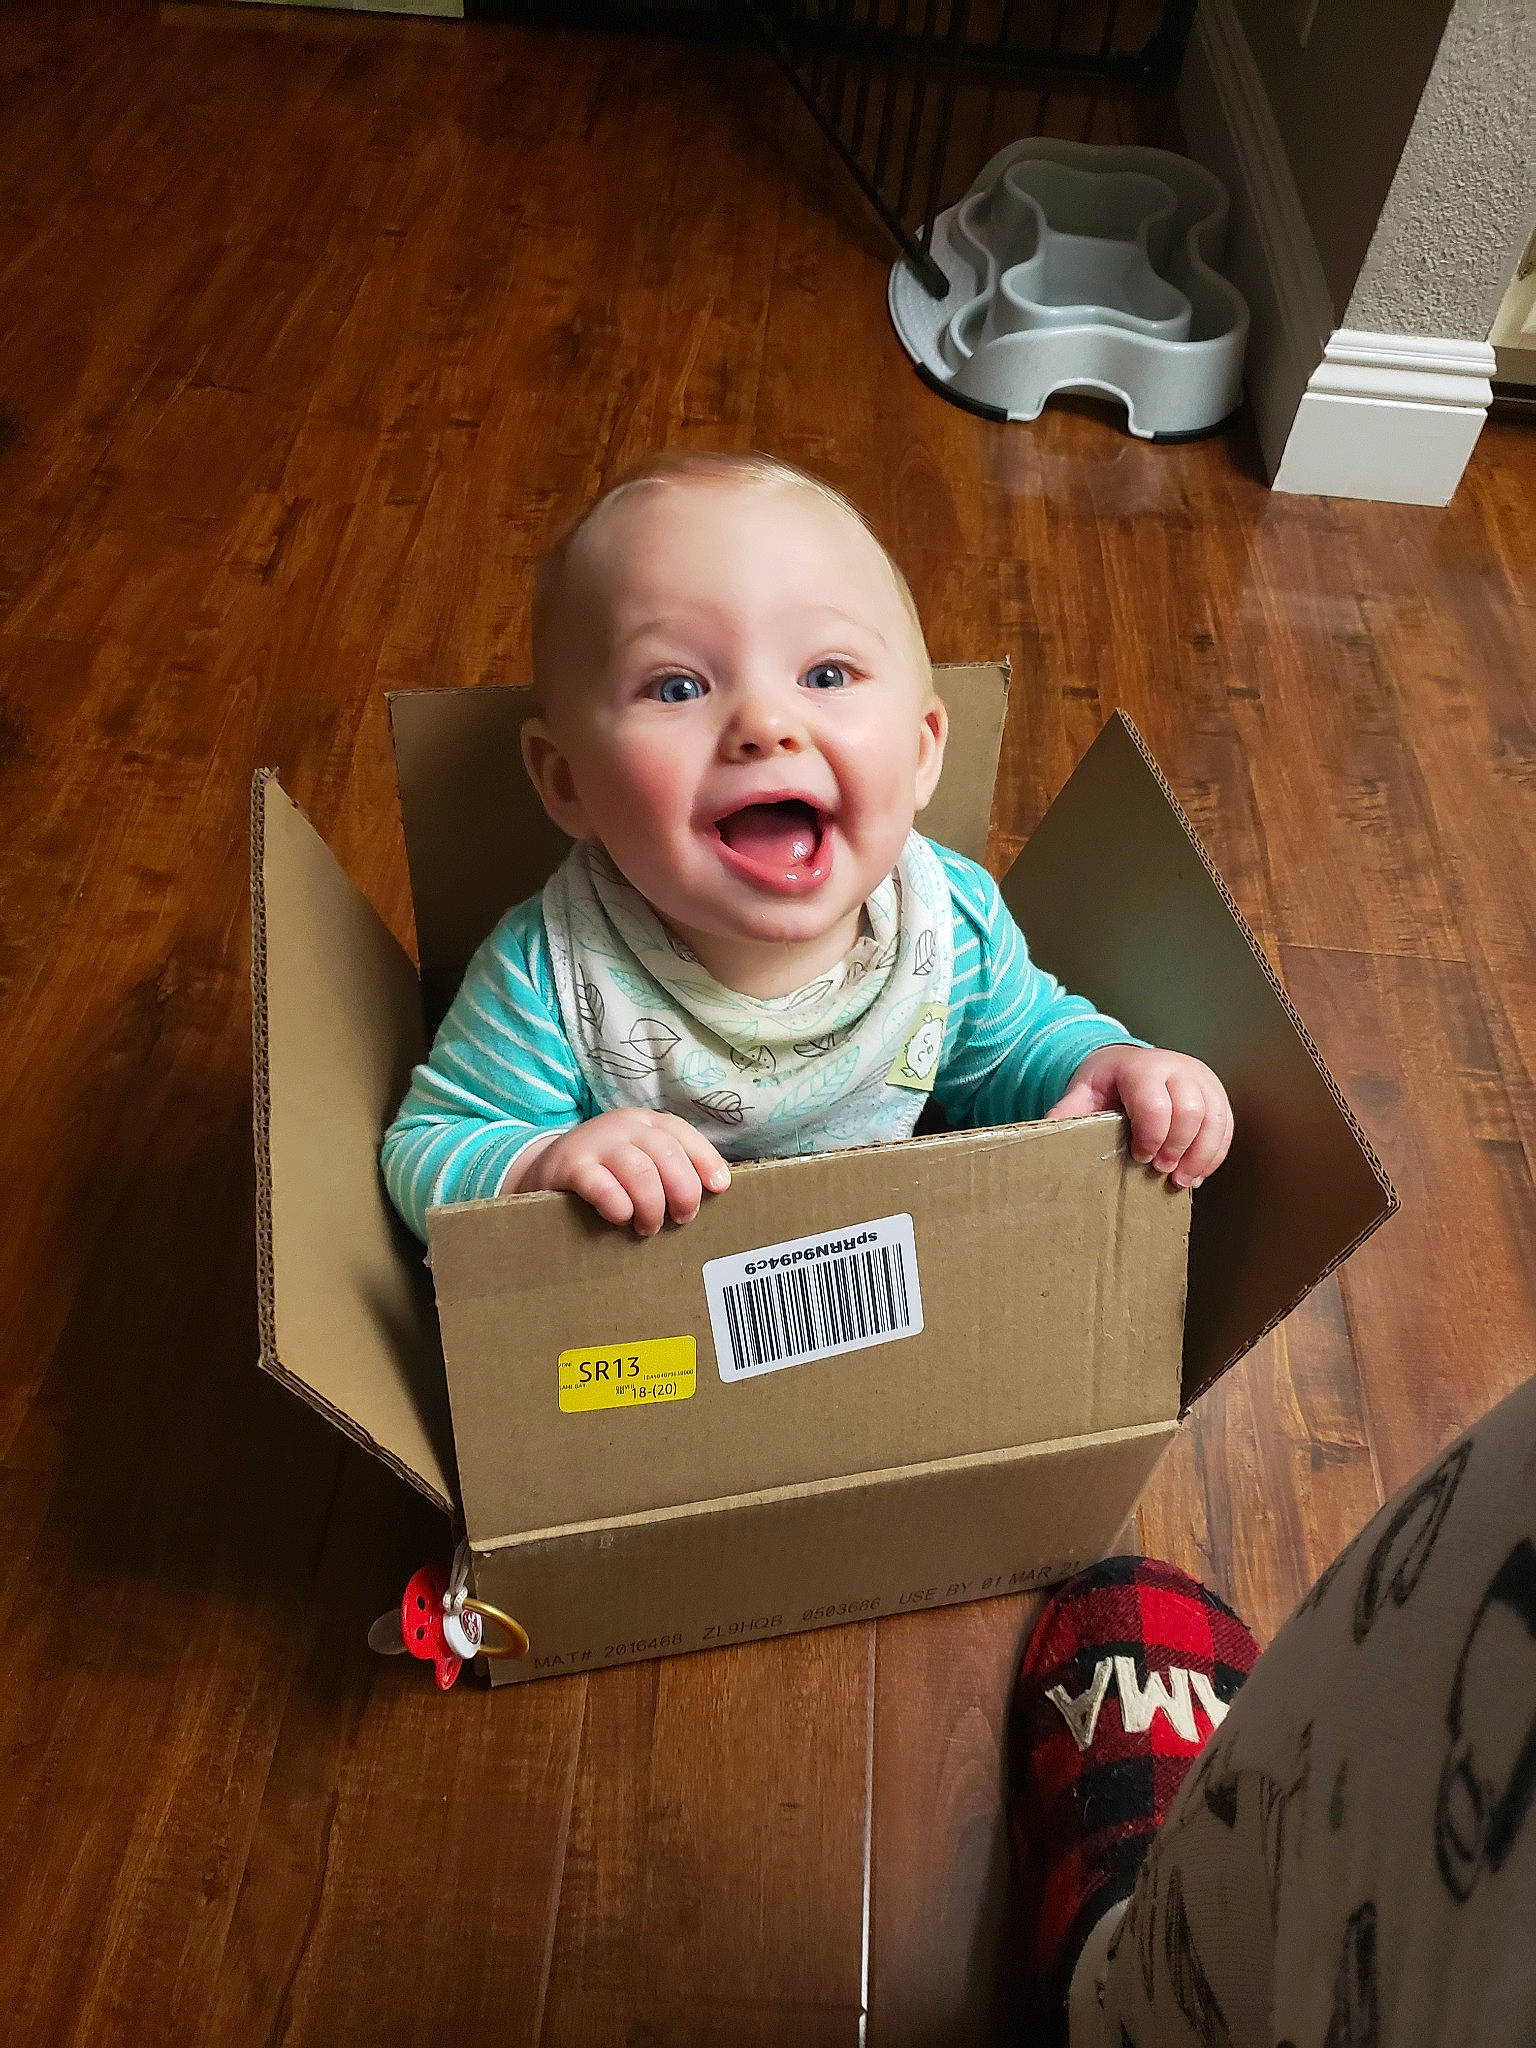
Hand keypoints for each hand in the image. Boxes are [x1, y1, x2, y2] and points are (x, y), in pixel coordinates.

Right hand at [511, 1109, 731, 1235]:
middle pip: (667, 1154)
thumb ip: (672, 1169)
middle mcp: (624, 1126)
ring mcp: (596, 1143)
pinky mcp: (571, 1165)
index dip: (706, 1162)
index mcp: (647, 1123)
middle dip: (683, 1191)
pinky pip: (602, 1185)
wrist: (547, 1170)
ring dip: (652, 1205)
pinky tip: (621, 1217)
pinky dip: (618, 1206)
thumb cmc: (607, 1172)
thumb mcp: (641, 1160)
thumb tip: (716, 1190)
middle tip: (681, 1219)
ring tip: (648, 1227)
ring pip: (640, 1171)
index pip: (684, 1136)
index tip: (718, 1189)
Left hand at [1045, 1044, 1232, 1190]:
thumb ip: (1069, 1112)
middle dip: (1178, 1147)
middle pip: (1192, 1112)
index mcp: (1142, 1067)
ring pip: (1215, 1119)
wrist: (1129, 1061)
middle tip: (1160, 1172)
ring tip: (1181, 1181)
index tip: (1140, 1157)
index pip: (1156, 1103)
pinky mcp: (1217, 1095)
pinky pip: (1226, 1126)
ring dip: (1201, 1156)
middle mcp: (1178, 1069)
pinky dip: (1214, 1153)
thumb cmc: (1107, 1081)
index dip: (1151, 1135)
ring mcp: (1202, 1080)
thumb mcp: (1083, 1091)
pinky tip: (1197, 1172)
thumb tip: (1046, 1136)